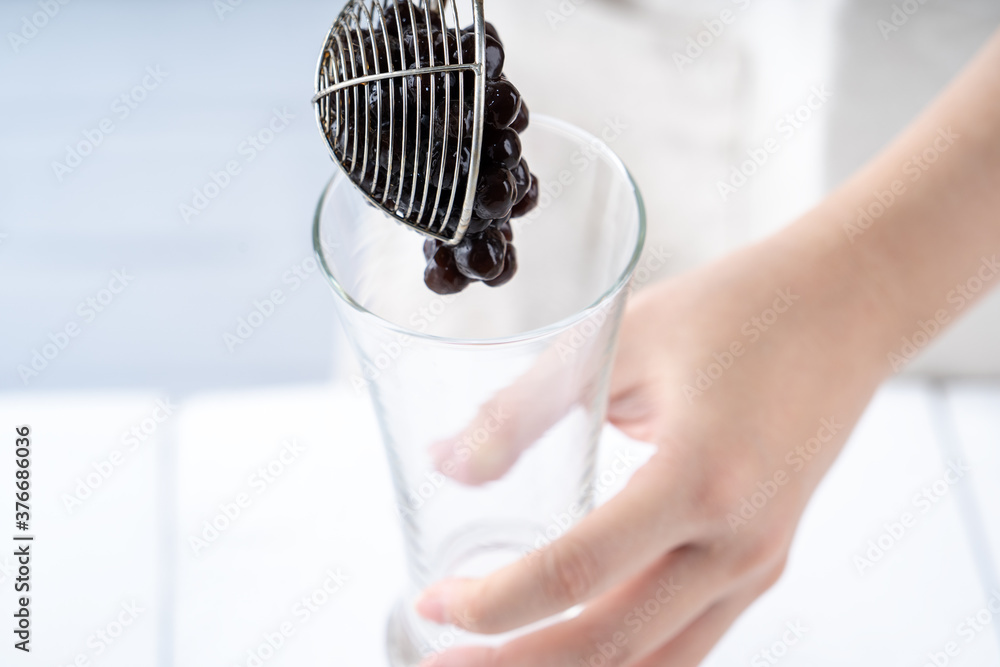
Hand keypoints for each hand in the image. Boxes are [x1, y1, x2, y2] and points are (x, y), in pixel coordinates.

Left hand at [414, 228, 889, 666]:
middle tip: (443, 663)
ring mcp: (759, 561)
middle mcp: (738, 540)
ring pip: (657, 661)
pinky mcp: (765, 561)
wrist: (847, 307)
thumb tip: (448, 464)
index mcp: (699, 476)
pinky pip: (690, 639)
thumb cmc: (739, 309)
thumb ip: (526, 408)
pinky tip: (576, 643)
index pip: (577, 573)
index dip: (494, 604)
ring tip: (498, 666)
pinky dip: (626, 658)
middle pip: (613, 644)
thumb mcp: (618, 339)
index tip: (436, 606)